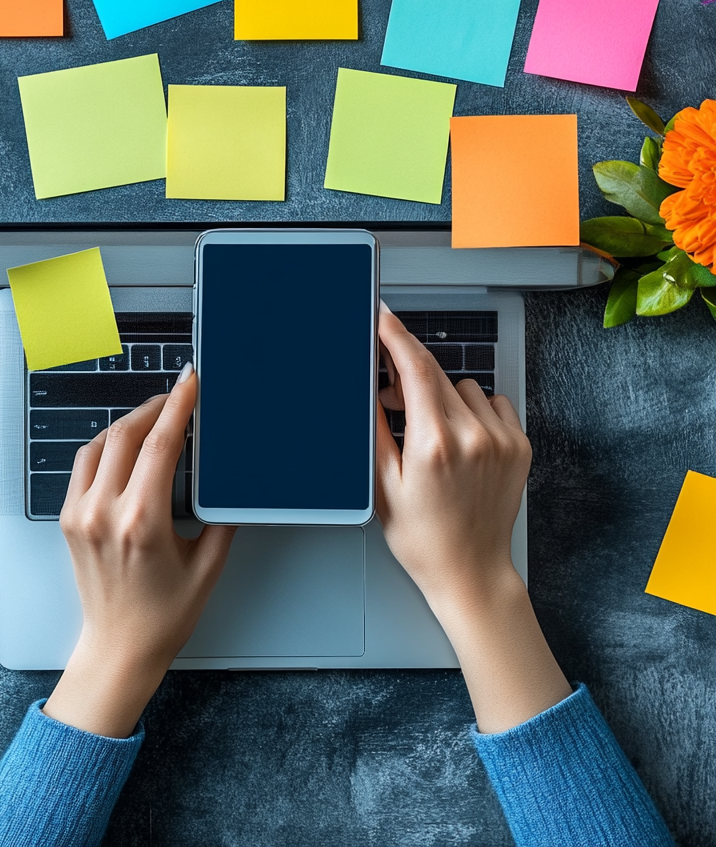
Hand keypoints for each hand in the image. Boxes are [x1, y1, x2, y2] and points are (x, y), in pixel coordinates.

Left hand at [44, 365, 234, 737]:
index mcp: (141, 522)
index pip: (160, 444)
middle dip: (155, 407)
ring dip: (129, 423)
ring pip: (100, 443)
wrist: (118, 649)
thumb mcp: (208, 566)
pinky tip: (124, 445)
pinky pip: (84, 464)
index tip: (190, 384)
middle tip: (177, 396)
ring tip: (154, 418)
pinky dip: (105, 444)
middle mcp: (104, 513)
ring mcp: (81, 514)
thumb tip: (232, 480)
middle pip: (126, 433)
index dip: (178, 405)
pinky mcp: (69, 520)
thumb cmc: (162, 616)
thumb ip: (222, 517)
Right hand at [376, 303, 570, 732]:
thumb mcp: (383, 484)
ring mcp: (501, 439)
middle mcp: (473, 436)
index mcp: (434, 444)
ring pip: (464, 386)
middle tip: (393, 400)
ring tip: (430, 433)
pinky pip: (491, 402)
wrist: (471, 572)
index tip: (383, 318)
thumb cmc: (424, 538)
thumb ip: (376, 427)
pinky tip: (461, 439)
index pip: (415, 369)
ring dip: (443, 397)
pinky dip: (473, 410)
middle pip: (437, 375)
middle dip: (410, 376)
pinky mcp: (519, 444)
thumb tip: (370, 385)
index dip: (396, 335)